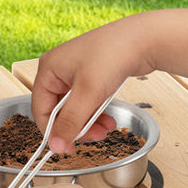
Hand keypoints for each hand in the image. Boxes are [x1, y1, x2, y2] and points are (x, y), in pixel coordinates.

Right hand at [32, 15, 152, 152]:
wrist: (146, 38)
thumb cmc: (113, 55)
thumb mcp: (88, 93)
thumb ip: (70, 122)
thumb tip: (55, 146)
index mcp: (49, 68)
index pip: (41, 109)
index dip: (53, 132)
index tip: (68, 148)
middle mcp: (60, 69)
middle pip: (60, 110)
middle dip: (77, 126)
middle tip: (94, 138)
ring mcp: (78, 71)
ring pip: (77, 107)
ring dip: (91, 122)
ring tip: (107, 130)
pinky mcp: (95, 74)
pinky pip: (90, 101)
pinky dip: (98, 113)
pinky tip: (110, 121)